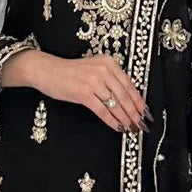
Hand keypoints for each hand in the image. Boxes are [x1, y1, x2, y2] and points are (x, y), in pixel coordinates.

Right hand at [1, 49, 150, 132]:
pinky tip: (117, 127)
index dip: (139, 100)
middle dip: (134, 113)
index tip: (145, 112)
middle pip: (125, 96)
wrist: (46, 70)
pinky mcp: (83, 93)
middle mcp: (103, 70)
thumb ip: (109, 79)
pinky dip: (112, 121)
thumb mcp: (93, 69)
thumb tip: (125, 99)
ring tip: (131, 128)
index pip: (129, 84)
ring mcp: (93, 81)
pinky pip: (102, 110)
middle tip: (140, 124)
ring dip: (125, 119)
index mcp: (108, 63)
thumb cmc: (68, 72)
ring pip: (115, 104)